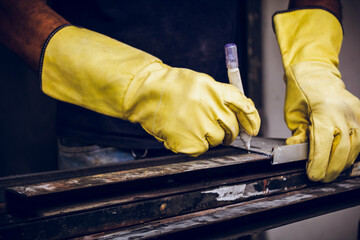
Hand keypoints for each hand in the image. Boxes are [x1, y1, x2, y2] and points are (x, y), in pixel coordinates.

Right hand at [41, 26, 259, 155]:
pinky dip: (195, 145)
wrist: (145, 93)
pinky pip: (202, 149)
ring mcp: (199, 125)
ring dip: (210, 137)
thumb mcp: (199, 83)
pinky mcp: (189, 141)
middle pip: (232, 127)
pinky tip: (183, 134)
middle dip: (230, 133)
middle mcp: (210, 106)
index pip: (243, 104)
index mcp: (214, 89)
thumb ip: (219, 97)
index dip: (253, 118)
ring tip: (192, 127)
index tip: (254, 128)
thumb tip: (238, 116)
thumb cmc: (171, 87)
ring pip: (218, 140)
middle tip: (221, 132)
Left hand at [273, 9, 359, 181]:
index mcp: (323, 112)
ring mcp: (355, 114)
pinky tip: (344, 160)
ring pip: (355, 148)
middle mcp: (343, 114)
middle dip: (331, 169)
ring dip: (343, 164)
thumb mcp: (293, 115)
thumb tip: (298, 152)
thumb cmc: (300, 92)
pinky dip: (354, 152)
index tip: (312, 175)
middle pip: (342, 151)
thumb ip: (299, 135)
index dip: (318, 164)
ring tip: (331, 172)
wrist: (315, 72)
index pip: (323, 146)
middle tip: (321, 178)